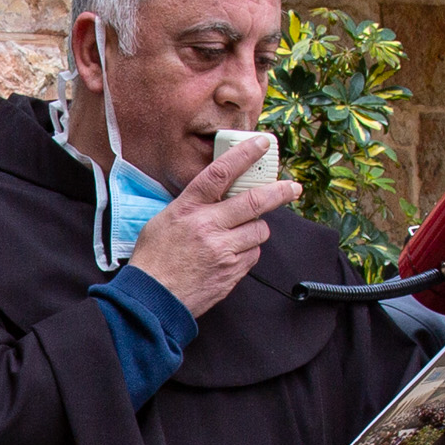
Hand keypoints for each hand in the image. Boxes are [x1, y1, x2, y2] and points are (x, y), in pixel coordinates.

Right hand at [124, 139, 298, 317]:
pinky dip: (248, 252)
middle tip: (292, 188)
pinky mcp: (232, 272)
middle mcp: (208, 226)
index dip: (245, 154)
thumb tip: (217, 194)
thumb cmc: (154, 259)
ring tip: (241, 233)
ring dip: (256, 229)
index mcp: (188, 208)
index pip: (221, 173)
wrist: (152, 299)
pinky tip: (232, 254)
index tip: (262, 145)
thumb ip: (193, 206)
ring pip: (259, 230)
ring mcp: (223, 251)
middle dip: (280, 192)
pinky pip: (253, 255)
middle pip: (255, 201)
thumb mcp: (165, 220)